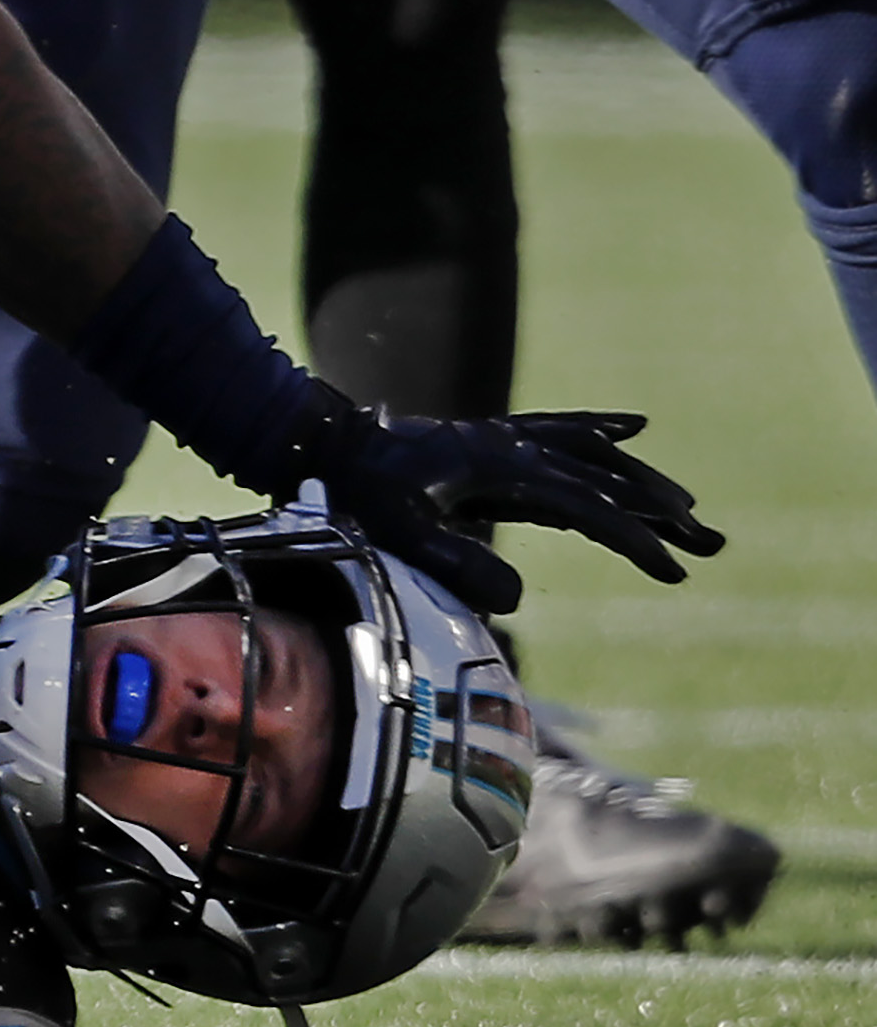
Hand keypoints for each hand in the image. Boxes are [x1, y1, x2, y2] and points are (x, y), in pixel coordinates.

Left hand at [278, 385, 722, 613]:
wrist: (314, 445)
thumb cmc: (349, 494)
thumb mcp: (397, 535)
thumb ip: (454, 565)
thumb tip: (518, 600)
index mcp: (498, 467)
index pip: (585, 508)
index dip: (632, 539)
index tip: (674, 568)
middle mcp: (508, 445)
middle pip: (603, 478)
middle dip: (660, 511)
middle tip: (713, 544)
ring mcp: (499, 438)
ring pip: (589, 454)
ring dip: (641, 479)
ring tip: (691, 509)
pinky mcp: (487, 441)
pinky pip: (558, 429)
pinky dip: (597, 428)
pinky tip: (631, 426)